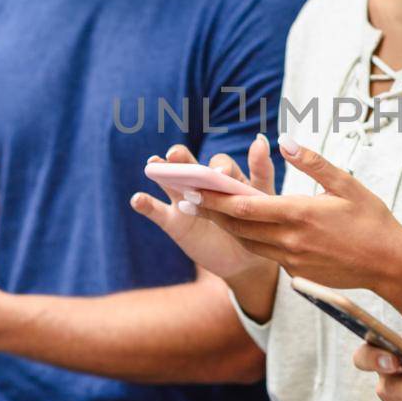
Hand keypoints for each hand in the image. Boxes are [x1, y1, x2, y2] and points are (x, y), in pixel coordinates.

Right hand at [129, 138, 278, 291]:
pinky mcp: (173, 222)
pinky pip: (156, 211)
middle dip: (182, 157)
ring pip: (169, 182)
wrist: (245, 261)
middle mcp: (202, 183)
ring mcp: (184, 201)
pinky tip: (138, 199)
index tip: (221, 176)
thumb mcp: (263, 198)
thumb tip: (260, 139)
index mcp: (226, 176)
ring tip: (153, 164)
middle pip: (188, 164)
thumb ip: (261, 171)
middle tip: (175, 155)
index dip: (219, 168)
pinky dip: (144, 203)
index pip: (220, 164)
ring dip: (160, 171)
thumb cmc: (257, 225)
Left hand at [195, 139, 401, 295]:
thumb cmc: (372, 220)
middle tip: (186, 199)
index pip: (246, 207)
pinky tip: (241, 230)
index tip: (194, 187)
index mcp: (299, 215)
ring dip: (226, 228)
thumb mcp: (346, 185)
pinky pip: (266, 255)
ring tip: (207, 212)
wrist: (390, 265)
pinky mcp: (297, 272)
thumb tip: (284, 141)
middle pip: (238, 227)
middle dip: (211, 212)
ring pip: (248, 243)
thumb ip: (313, 162)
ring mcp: (292, 260)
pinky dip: (249, 241)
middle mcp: (290, 240)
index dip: (216, 198)